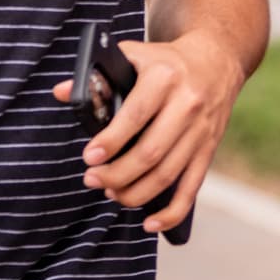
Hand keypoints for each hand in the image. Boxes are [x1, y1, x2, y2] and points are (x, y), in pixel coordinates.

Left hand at [50, 33, 241, 234]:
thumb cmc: (167, 61)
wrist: (217, 58)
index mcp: (165, 78)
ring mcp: (201, 130)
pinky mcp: (209, 149)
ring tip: (111, 193)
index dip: (111, 141)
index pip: (136, 115)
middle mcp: (187, 105)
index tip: (89, 157)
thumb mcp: (135, 55)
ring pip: (167, 174)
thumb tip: (62, 93)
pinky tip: (150, 224)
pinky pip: (192, 188)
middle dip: (117, 174)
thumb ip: (98, 74)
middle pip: (151, 152)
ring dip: (135, 193)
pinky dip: (172, 212)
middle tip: (92, 179)